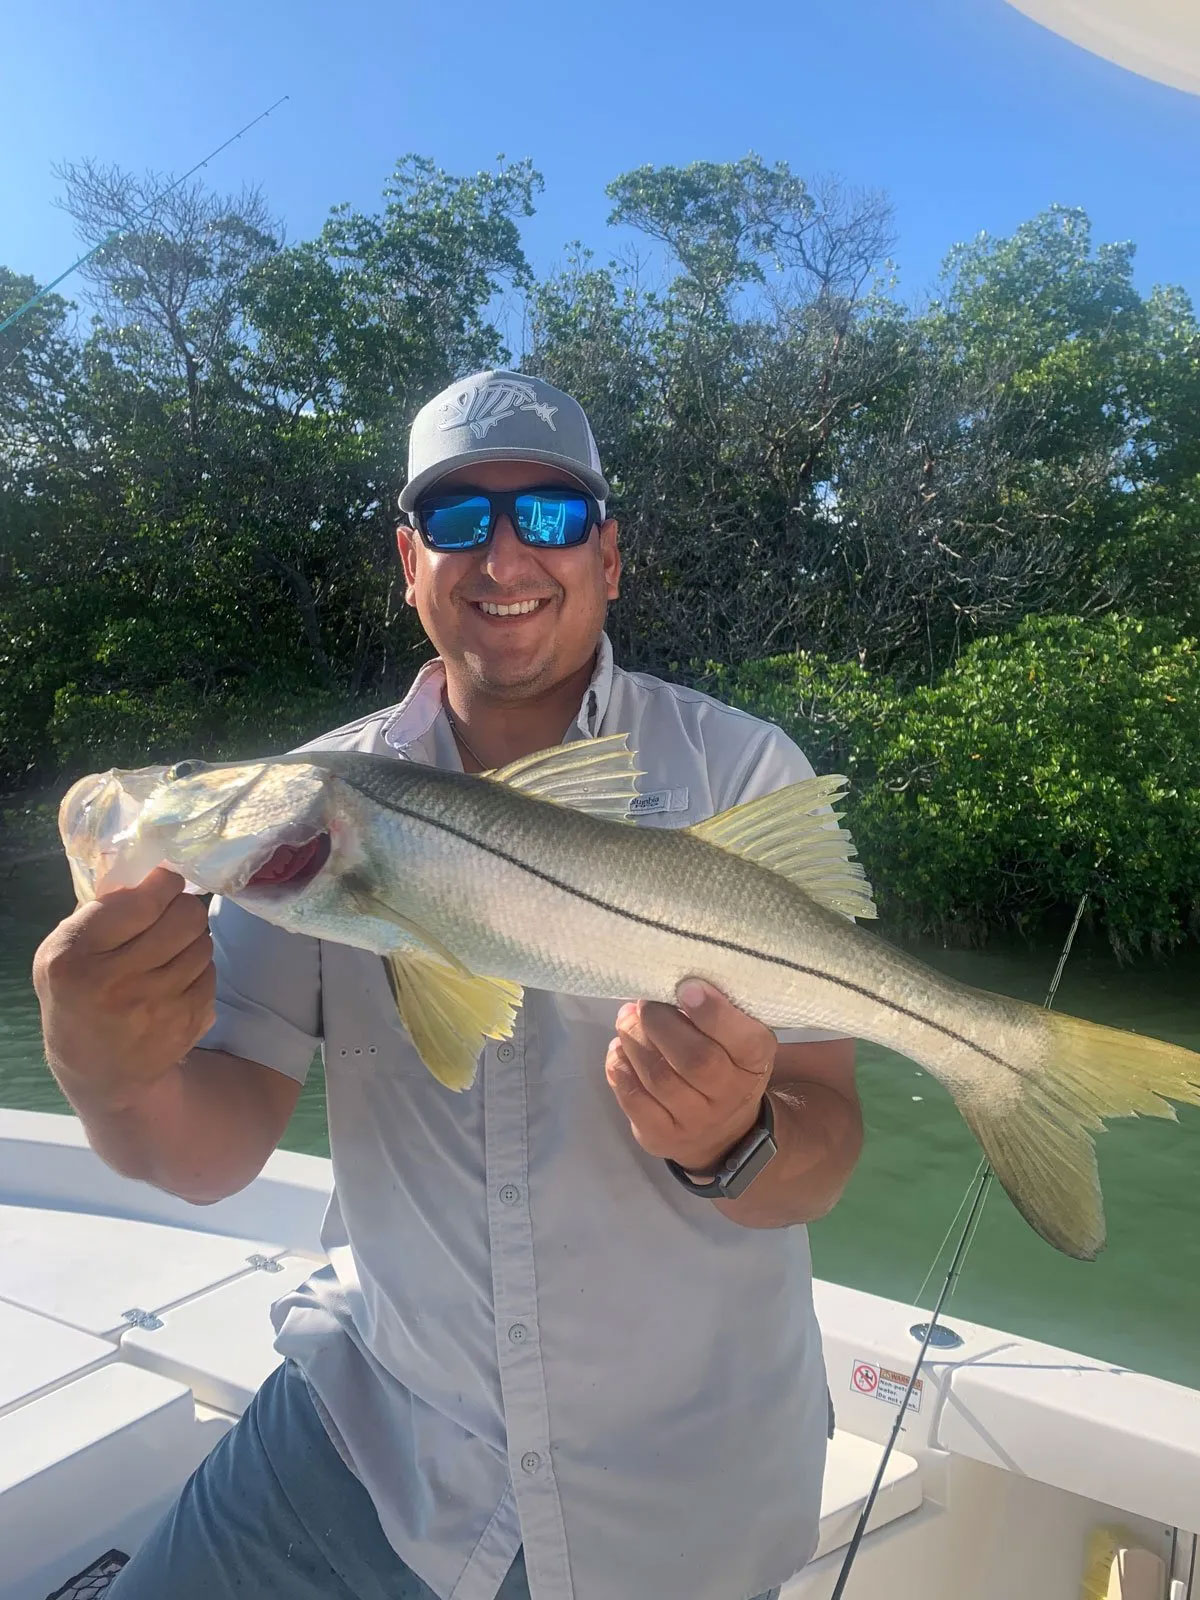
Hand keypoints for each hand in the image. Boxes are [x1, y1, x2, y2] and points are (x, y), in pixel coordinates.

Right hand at [33, 866, 215, 1108]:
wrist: (101, 1072)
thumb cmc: (78, 996)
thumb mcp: (64, 952)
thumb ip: (99, 911)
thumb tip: (153, 871)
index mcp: (75, 958)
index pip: (141, 901)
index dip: (163, 883)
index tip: (163, 883)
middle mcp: (117, 983)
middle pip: (185, 916)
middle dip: (183, 908)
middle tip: (171, 914)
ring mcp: (157, 1007)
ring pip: (203, 943)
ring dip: (192, 939)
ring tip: (170, 949)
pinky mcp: (188, 1022)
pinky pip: (211, 973)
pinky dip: (198, 969)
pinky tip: (176, 978)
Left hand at [605, 979, 775, 1173]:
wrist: (721, 1130)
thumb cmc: (725, 1064)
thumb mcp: (737, 1037)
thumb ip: (715, 1010)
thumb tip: (668, 980)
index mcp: (755, 1060)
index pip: (743, 1040)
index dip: (713, 1013)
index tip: (686, 987)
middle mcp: (731, 1095)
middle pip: (694, 1059)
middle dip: (660, 1022)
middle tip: (643, 1003)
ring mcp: (696, 1120)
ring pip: (659, 1077)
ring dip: (634, 1040)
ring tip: (627, 1020)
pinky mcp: (662, 1136)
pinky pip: (634, 1099)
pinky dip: (620, 1068)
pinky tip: (620, 1050)